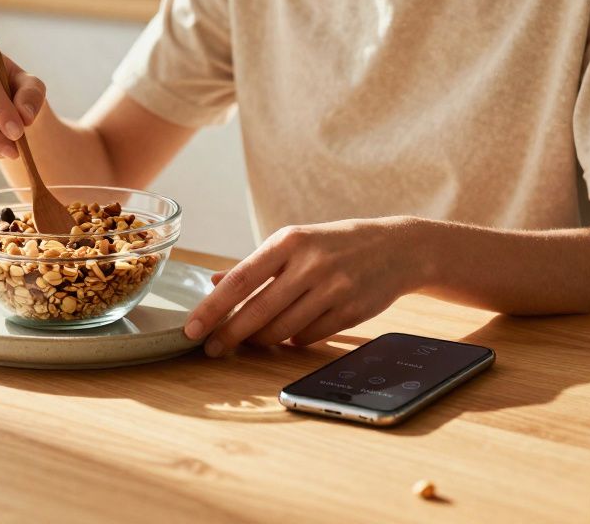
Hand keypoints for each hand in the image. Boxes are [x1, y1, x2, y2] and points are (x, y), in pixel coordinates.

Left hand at [183, 218, 426, 356]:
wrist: (397, 248)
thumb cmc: (334, 244)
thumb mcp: (295, 242)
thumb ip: (255, 265)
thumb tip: (213, 282)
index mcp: (289, 241)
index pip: (241, 280)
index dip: (213, 308)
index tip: (192, 329)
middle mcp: (310, 264)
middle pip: (258, 311)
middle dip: (230, 334)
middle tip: (211, 349)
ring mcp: (333, 289)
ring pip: (282, 330)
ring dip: (261, 340)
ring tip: (250, 339)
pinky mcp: (351, 312)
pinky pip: (308, 337)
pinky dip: (293, 339)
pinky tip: (289, 333)